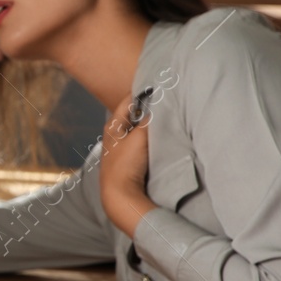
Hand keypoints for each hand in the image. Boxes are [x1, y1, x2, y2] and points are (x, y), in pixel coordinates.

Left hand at [99, 91, 153, 236]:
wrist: (121, 195)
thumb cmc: (126, 164)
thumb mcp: (140, 137)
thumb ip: (149, 120)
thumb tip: (158, 106)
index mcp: (112, 125)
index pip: (129, 100)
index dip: (143, 92)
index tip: (160, 85)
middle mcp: (114, 134)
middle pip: (134, 114)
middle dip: (149, 108)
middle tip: (167, 100)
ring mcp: (121, 147)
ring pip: (139, 128)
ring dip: (151, 124)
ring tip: (167, 116)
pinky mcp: (129, 160)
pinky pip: (142, 142)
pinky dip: (151, 137)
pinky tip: (161, 137)